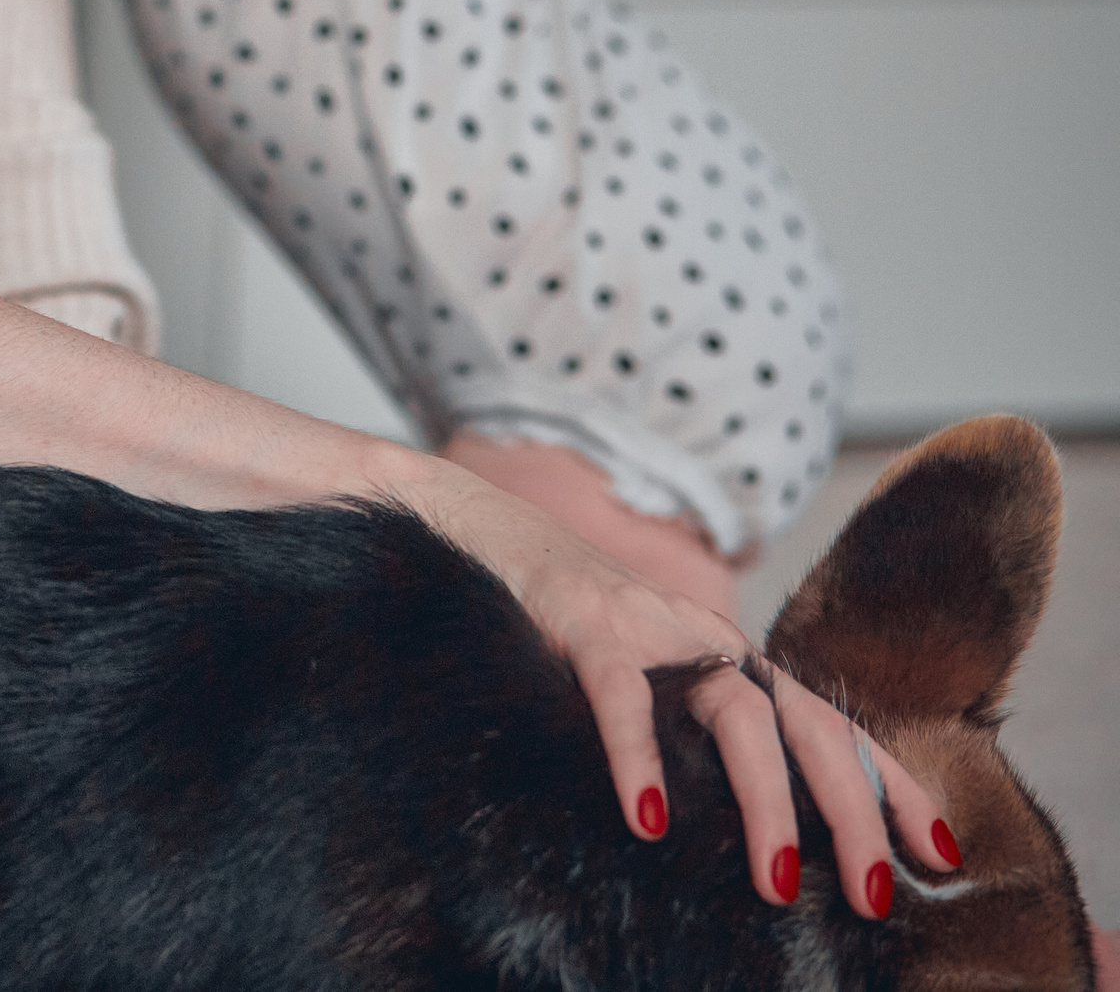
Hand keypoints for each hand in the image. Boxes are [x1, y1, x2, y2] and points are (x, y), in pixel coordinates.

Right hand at [409, 461, 959, 915]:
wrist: (499, 541)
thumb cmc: (578, 636)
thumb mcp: (655, 689)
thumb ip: (700, 741)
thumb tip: (753, 835)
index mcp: (738, 664)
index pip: (836, 728)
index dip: (891, 787)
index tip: (938, 855)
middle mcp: (715, 645)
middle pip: (811, 728)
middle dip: (853, 813)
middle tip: (874, 896)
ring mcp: (657, 633)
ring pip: (738, 717)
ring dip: (767, 804)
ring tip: (777, 883)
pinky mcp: (590, 627)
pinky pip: (622, 699)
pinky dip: (639, 759)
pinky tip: (647, 820)